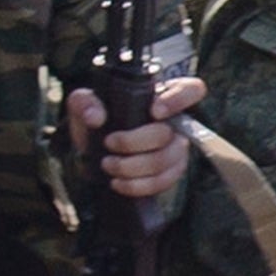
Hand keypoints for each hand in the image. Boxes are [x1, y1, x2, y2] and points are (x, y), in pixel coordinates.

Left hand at [67, 71, 201, 208]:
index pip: (190, 90)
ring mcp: (176, 149)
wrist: (92, 152)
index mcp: (162, 97)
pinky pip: (162, 182)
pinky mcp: (170, 173)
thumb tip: (95, 116)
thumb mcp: (85, 104)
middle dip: (134, 142)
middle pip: (168, 134)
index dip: (178, 100)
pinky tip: (117, 182)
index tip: (154, 111)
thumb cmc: (97, 120)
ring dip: (132, 166)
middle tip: (109, 143)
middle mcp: (175, 122)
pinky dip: (137, 185)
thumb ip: (84, 101)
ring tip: (108, 164)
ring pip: (165, 161)